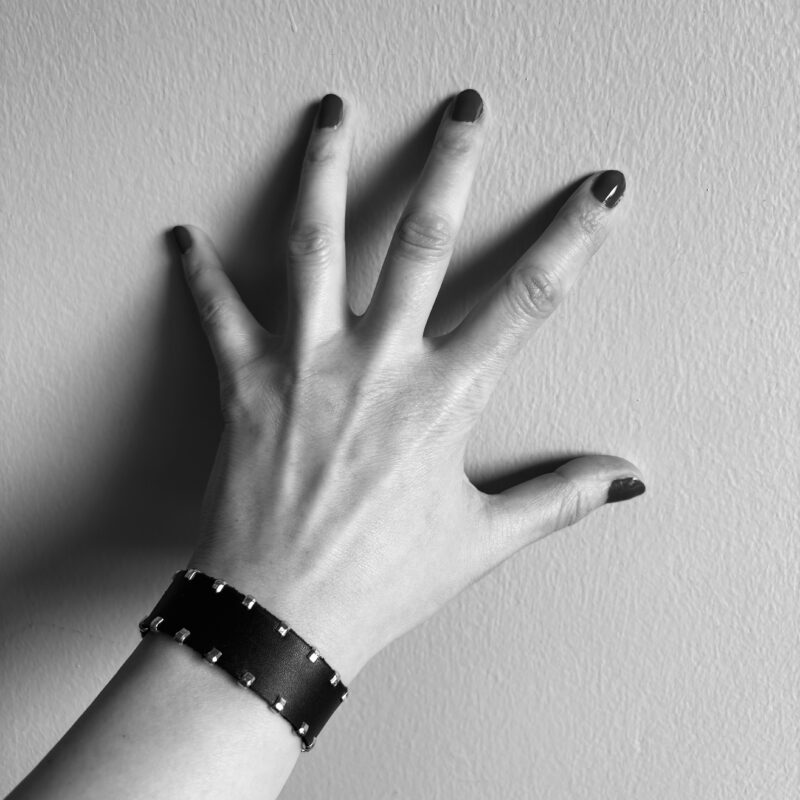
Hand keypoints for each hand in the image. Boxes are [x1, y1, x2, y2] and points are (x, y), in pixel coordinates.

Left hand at [173, 90, 644, 684]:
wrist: (281, 615)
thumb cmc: (381, 580)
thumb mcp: (480, 539)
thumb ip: (557, 498)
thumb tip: (627, 479)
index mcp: (443, 398)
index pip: (527, 301)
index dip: (572, 241)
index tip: (600, 195)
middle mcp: (376, 363)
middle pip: (422, 240)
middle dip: (449, 166)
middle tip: (464, 110)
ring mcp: (306, 364)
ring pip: (316, 244)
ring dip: (325, 173)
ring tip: (331, 117)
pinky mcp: (245, 381)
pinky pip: (218, 311)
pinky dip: (199, 273)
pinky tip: (182, 238)